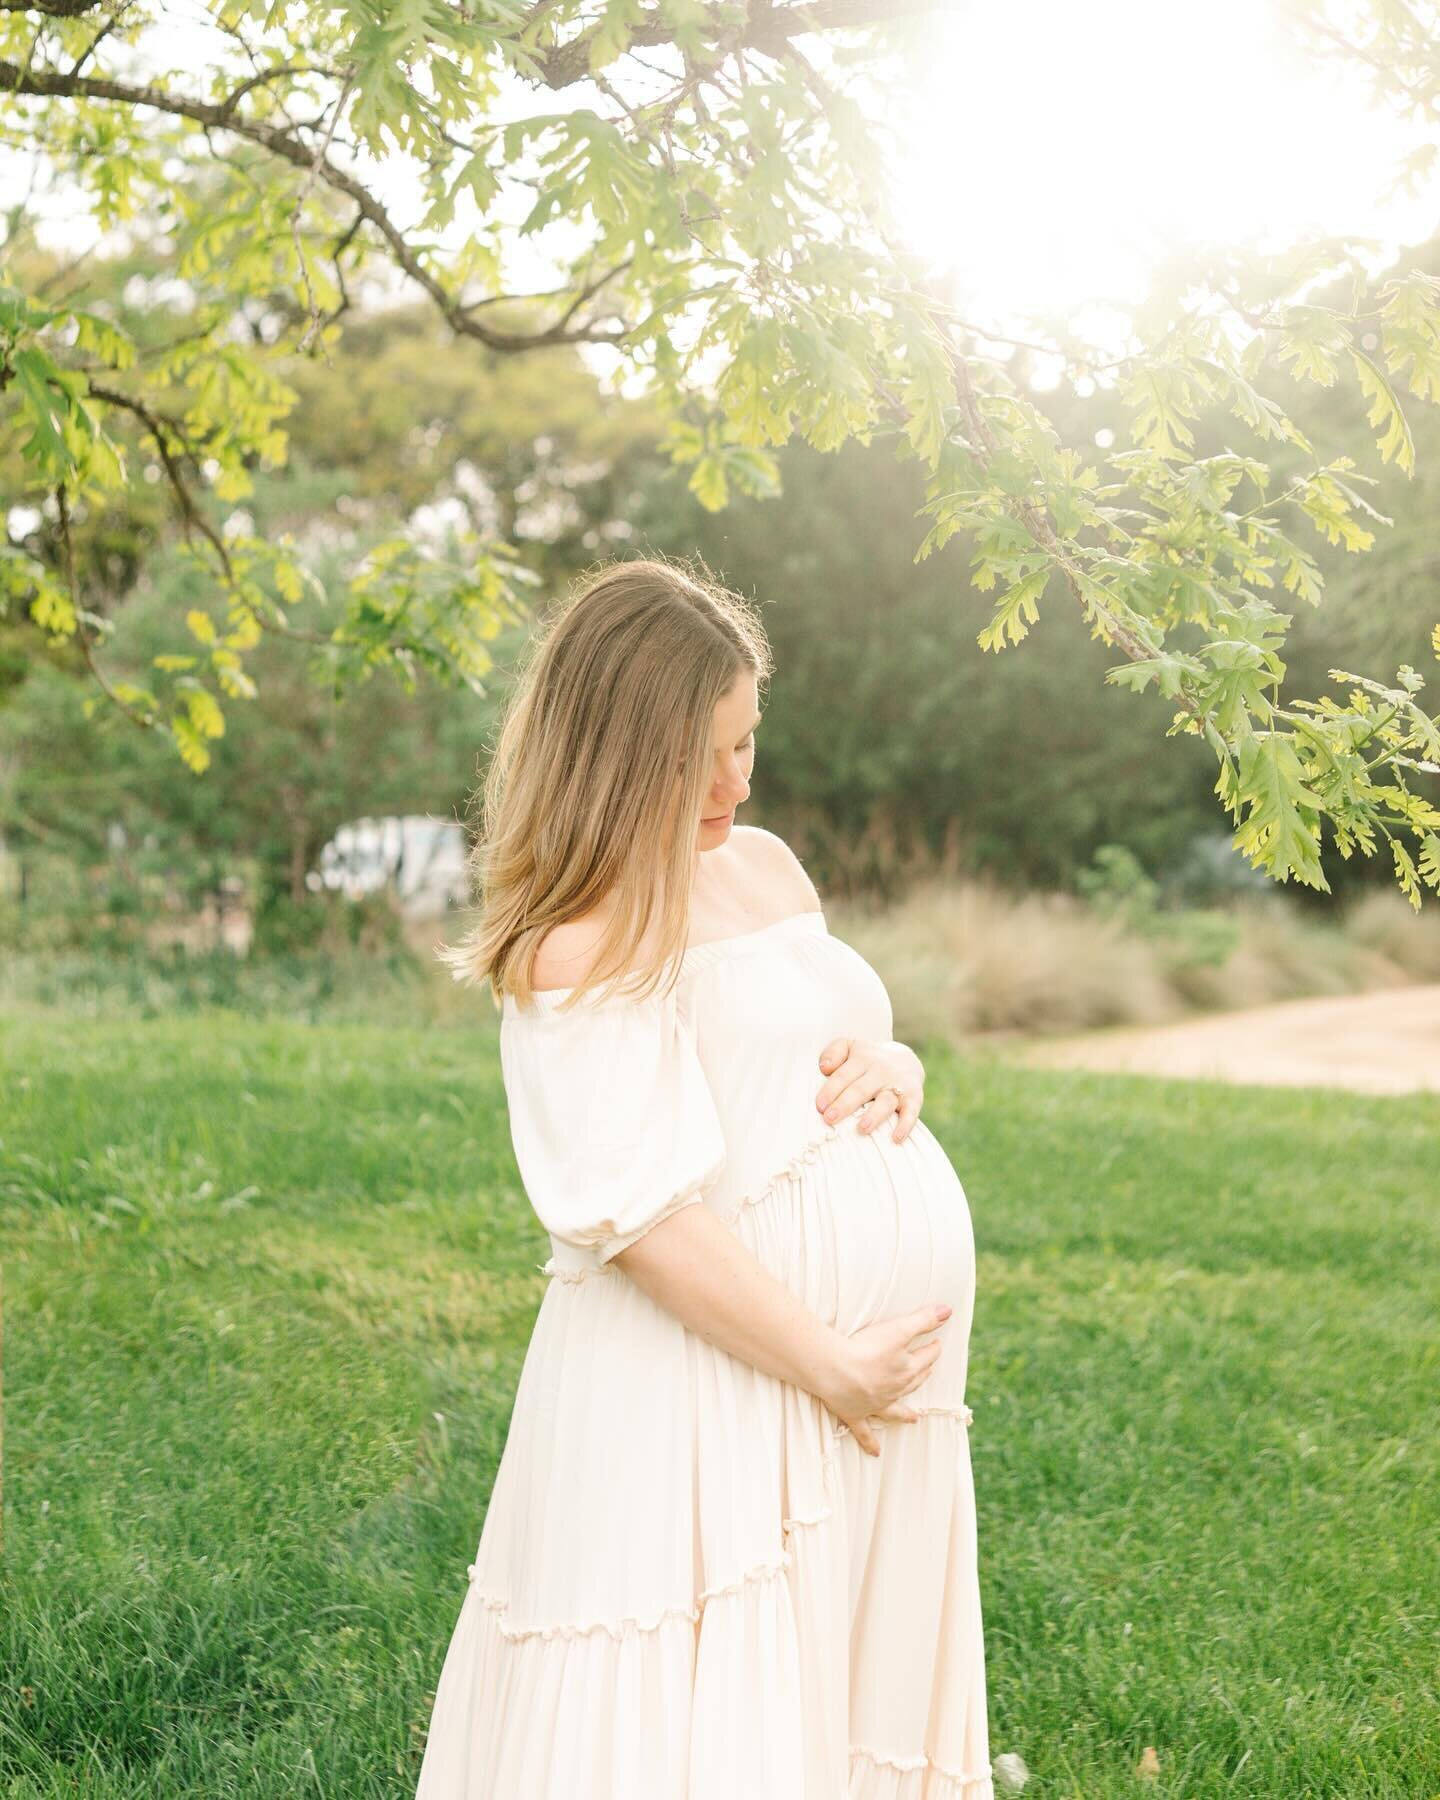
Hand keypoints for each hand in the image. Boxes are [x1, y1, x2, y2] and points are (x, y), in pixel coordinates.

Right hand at [815, 1304, 952, 1456]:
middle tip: (928, 1371)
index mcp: (906, 1369)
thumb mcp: (898, 1328)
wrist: (836, 1371)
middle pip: (914, 1382)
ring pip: (896, 1408)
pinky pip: (865, 1432)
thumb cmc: (866, 1348)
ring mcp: (875, 1404)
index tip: (937, 1343)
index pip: (926, 1357)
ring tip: (915, 1418)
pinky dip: (870, 1443)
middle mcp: (895, 1390)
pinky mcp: (855, 1414)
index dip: (932, 1348)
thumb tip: (948, 1310)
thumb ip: (922, 1319)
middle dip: (922, 1375)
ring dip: (906, 1412)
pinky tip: (875, 1453)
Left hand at [816, 1035, 924, 1143]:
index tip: (820, 1106)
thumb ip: (834, 1052)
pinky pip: (911, 1112)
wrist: (905, 1058)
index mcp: (862, 1059)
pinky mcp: (914, 1098)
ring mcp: (898, 1085)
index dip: (831, 1091)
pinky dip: (905, 1125)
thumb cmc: (867, 1058)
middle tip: (830, 1119)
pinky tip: (896, 1139)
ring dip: (874, 1115)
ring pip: (885, 1101)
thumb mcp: (850, 1046)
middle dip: (845, 1105)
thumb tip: (824, 1067)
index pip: (843, 1076)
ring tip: (861, 1129)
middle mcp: (881, 1071)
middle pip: (861, 1090)